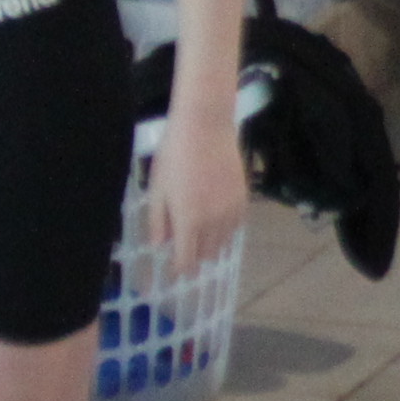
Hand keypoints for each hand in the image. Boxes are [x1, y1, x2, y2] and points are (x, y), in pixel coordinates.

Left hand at [143, 98, 247, 273]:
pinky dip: (224, 231)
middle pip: (206, 254)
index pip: (186, 260)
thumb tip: (159, 245)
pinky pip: (235, 227)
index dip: (179, 270)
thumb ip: (157, 221)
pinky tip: (215, 221)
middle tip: (183, 250)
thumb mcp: (156, 188)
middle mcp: (213, 222)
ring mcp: (231, 211)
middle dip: (194, 257)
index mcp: (188, 221)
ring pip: (223, 243)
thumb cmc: (174, 155)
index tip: (173, 272)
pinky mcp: (243, 200)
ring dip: (210, 245)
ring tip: (199, 236)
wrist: (206, 127)